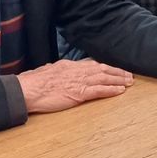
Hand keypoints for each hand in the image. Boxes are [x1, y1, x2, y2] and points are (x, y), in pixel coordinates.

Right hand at [17, 59, 132, 112]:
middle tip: (129, 74)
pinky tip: (120, 90)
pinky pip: (99, 91)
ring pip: (104, 78)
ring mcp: (78, 82)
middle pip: (102, 69)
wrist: (26, 90)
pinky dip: (111, 90)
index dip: (105, 66)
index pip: (91, 64)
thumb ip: (55, 71)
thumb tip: (55, 70)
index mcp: (69, 66)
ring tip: (129, 82)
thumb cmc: (32, 83)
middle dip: (116, 72)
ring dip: (118, 80)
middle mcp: (77, 71)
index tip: (113, 68)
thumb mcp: (46, 71)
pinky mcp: (79, 93)